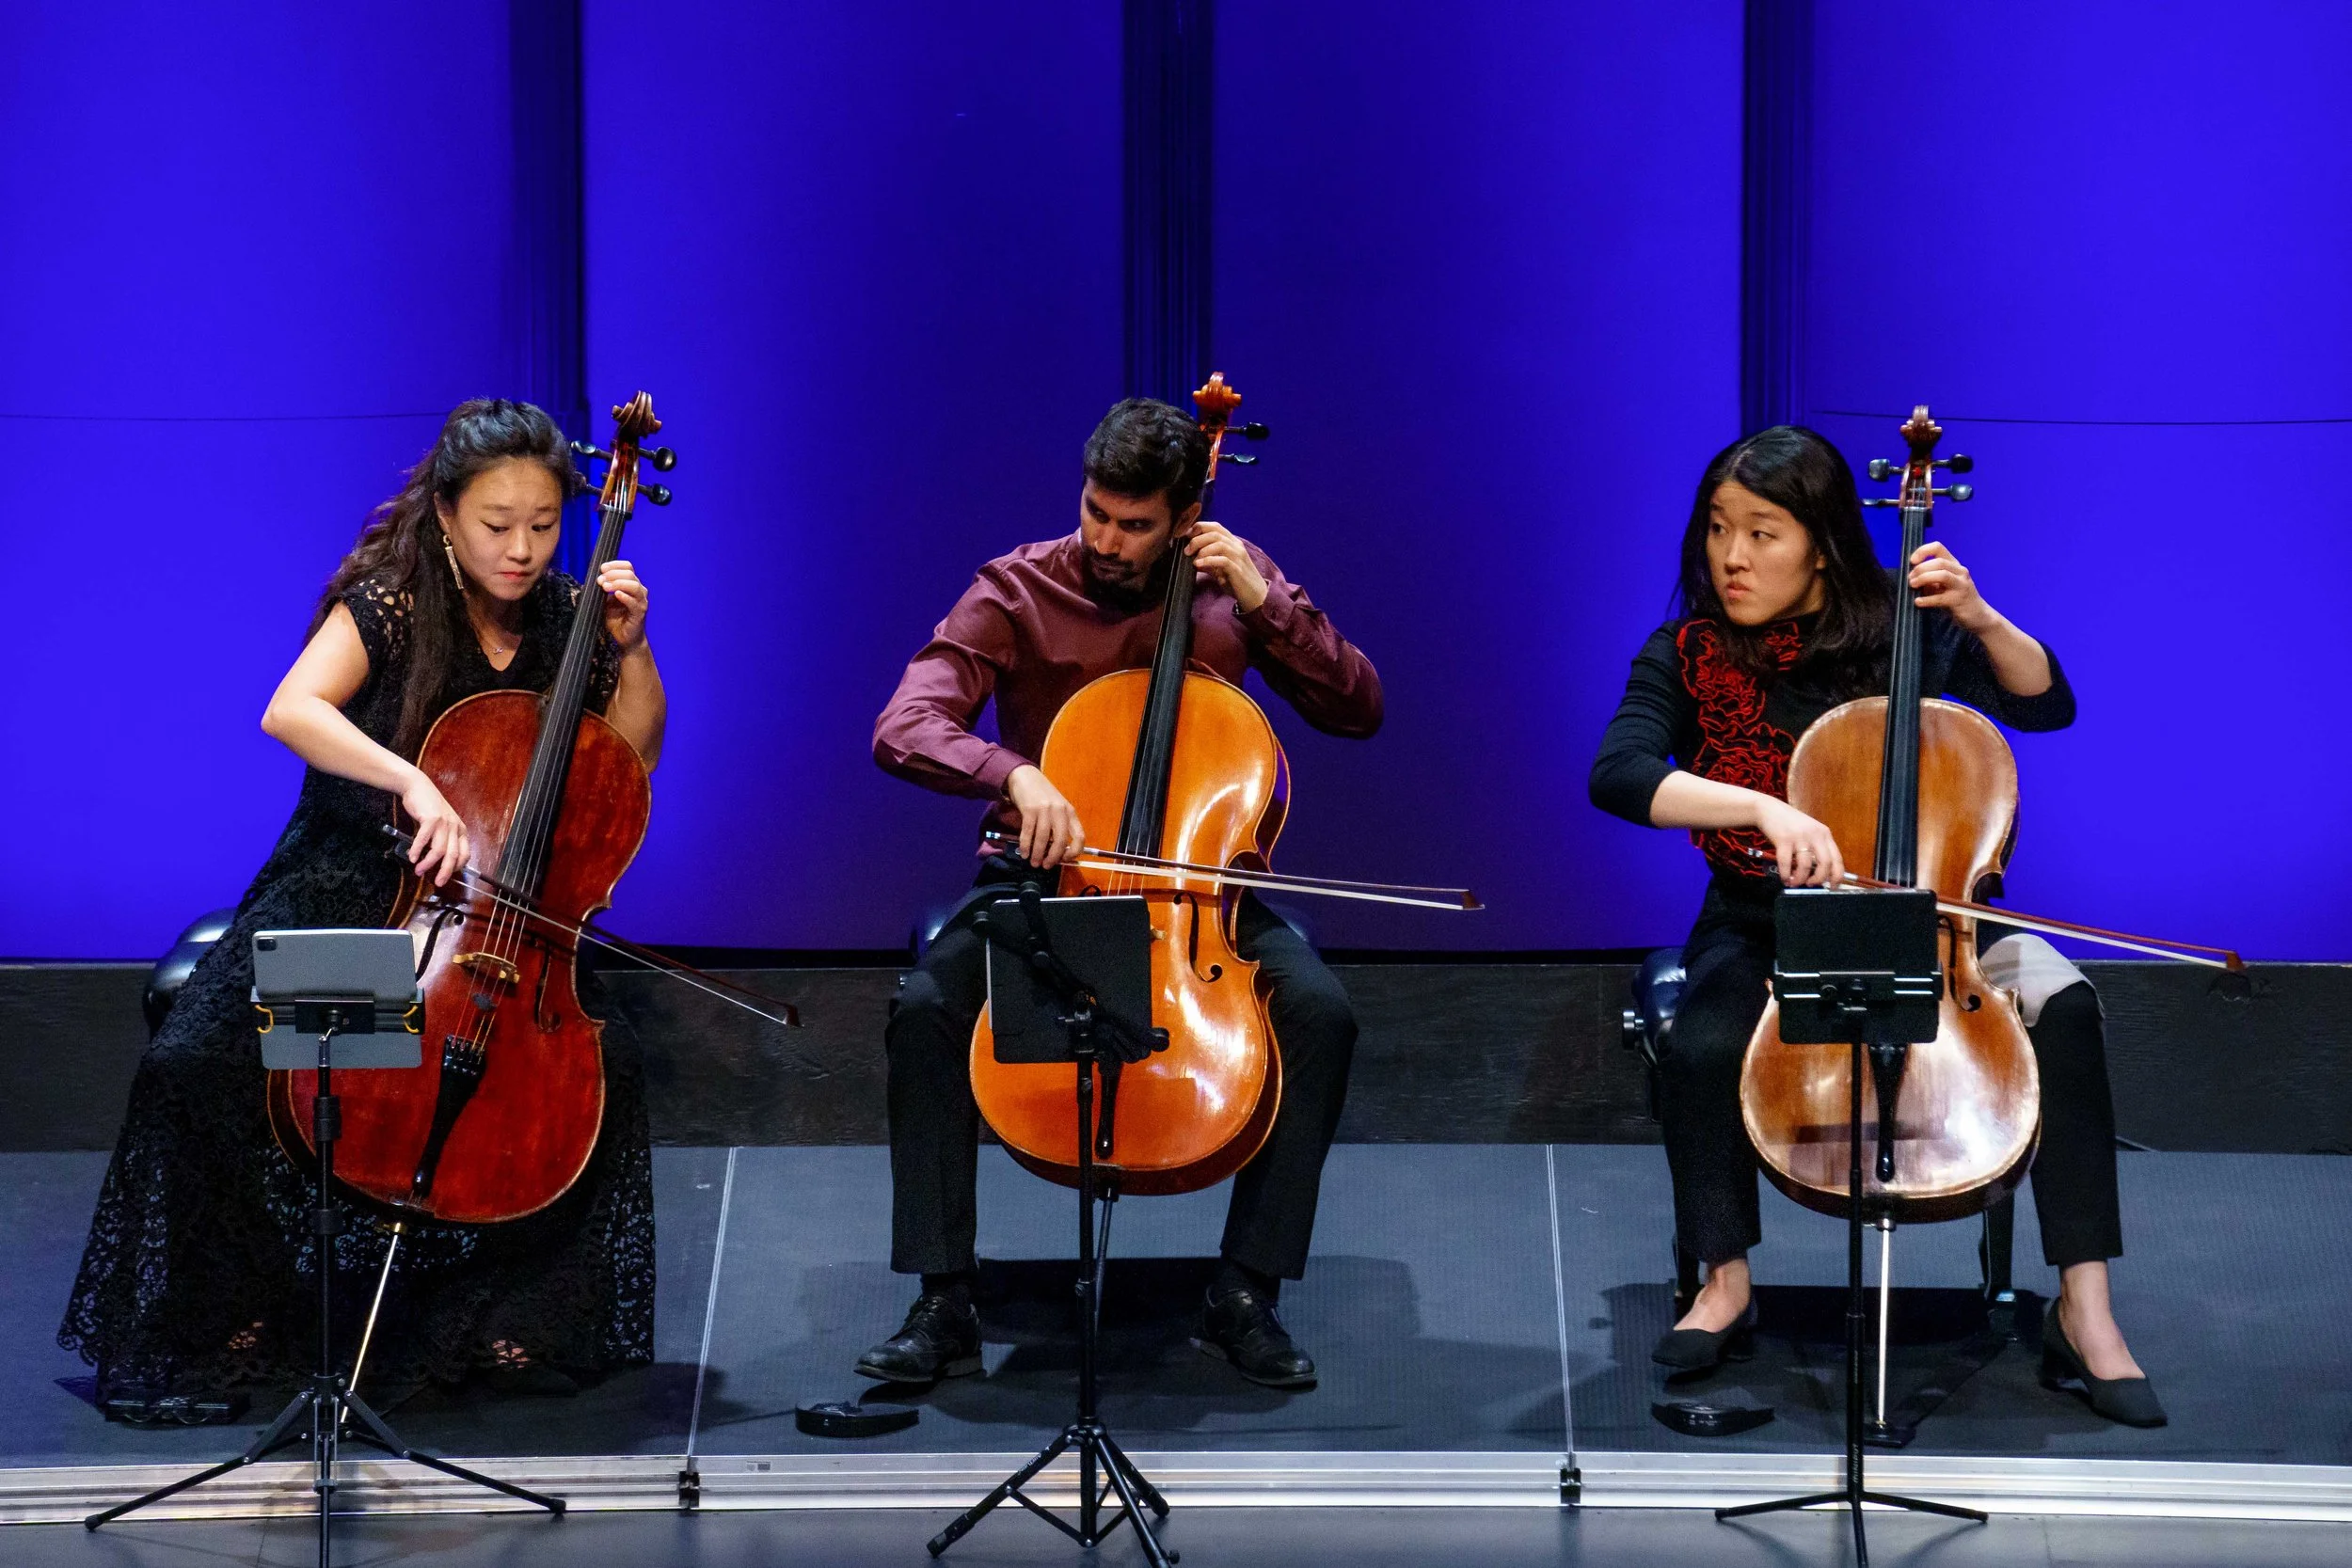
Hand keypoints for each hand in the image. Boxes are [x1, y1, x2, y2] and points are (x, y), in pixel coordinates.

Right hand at [400, 772, 470, 888]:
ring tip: (419, 870)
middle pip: (453, 855)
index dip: (457, 867)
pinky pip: (424, 840)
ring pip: (439, 850)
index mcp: (460, 830)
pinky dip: (417, 850)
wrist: (418, 787)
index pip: (465, 854)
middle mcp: (455, 827)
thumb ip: (443, 839)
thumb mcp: (443, 823)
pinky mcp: (431, 818)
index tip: (447, 875)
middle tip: (438, 882)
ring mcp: (444, 822)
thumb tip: (438, 861)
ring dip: (428, 863)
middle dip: (445, 872)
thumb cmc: (429, 808)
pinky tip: (412, 857)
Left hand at [599, 559, 648, 650]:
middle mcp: (639, 591)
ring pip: (634, 585)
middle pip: (630, 574)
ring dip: (618, 583)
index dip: (615, 565)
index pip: (627, 567)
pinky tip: (616, 595)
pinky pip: (634, 602)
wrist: (626, 638)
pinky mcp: (640, 613)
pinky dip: (625, 597)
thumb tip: (596, 578)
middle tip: (600, 580)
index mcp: (632, 584)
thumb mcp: (606, 601)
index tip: (602, 568)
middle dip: (612, 574)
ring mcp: (641, 601)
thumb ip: (604, 589)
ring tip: (605, 587)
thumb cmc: (617, 619)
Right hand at [1005, 765, 1085, 869]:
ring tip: (1034, 863)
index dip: (1075, 851)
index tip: (1065, 860)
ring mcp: (1044, 809)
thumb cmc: (1042, 794)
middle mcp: (1060, 811)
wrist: (1025, 776)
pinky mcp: (1030, 809)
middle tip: (1046, 866)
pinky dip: (1026, 845)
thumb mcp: (1057, 806)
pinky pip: (1028, 832)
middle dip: (1053, 857)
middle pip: (1060, 840)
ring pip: (1043, 838)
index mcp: (1070, 812)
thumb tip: (1057, 851)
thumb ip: (1060, 824)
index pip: (1080, 836)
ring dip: (1038, 854)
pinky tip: (1024, 853)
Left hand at [1184, 521, 1269, 612]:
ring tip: (1192, 559)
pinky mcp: (1238, 570)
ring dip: (1202, 549)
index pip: (1215, 526)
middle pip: (1214, 532)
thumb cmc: (1237, 582)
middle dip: (1197, 539)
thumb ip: (1208, 562)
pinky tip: (1198, 565)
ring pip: (1219, 543)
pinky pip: (1223, 560)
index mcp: (1232, 543)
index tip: (1186, 538)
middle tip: (1186, 551)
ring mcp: (1238, 557)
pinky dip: (1208, 560)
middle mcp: (1236, 546)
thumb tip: (1191, 558)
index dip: (1198, 528)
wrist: (1256, 596)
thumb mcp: (1219, 569)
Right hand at [1755, 797, 1845, 887]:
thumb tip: (1819, 873)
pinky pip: (1786, 863)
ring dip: (1800, 879)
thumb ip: (1816, 847)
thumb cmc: (1789, 823)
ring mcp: (1799, 837)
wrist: (1768, 810)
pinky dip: (1785, 874)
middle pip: (1825, 863)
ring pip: (1806, 866)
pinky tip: (1784, 878)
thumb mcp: (1809, 831)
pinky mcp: (1783, 840)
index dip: (1837, 876)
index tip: (1833, 887)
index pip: (1837, 858)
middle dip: (1819, 879)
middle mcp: (1815, 835)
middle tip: (1811, 885)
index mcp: (1824, 834)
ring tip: (1794, 883)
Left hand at [1907, 541, 1998, 632]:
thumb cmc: (1956, 598)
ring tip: (1913, 585)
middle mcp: (1960, 572)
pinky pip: (1940, 598)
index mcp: (1954, 564)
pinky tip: (1918, 602)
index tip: (1912, 561)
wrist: (1977, 615)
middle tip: (1911, 579)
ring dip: (1924, 578)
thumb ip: (1930, 578)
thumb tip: (1911, 576)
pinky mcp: (1959, 600)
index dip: (1923, 551)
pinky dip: (1927, 599)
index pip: (1938, 547)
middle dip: (1921, 569)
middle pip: (1939, 562)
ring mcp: (1961, 585)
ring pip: (1942, 575)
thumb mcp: (1943, 584)